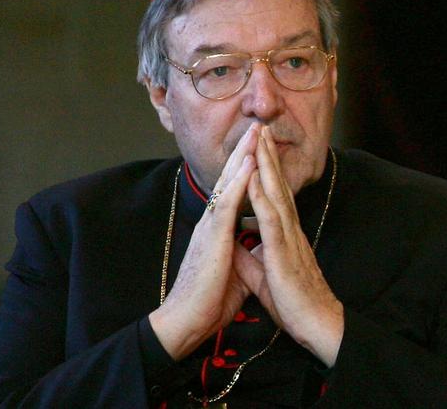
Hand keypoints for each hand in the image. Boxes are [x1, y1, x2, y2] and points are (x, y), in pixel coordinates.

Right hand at [149, 123, 260, 359]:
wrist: (187, 320)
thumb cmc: (209, 298)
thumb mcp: (234, 270)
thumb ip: (244, 253)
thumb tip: (255, 247)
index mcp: (218, 227)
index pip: (234, 189)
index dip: (246, 166)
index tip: (259, 146)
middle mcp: (213, 220)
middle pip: (231, 178)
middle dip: (245, 150)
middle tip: (257, 126)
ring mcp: (211, 225)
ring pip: (228, 182)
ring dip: (243, 155)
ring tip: (255, 132)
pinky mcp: (213, 236)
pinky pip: (228, 202)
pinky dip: (240, 180)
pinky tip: (250, 162)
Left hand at [234, 126, 343, 366]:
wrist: (318, 327)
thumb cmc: (294, 303)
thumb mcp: (264, 276)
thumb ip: (249, 258)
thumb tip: (236, 245)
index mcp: (283, 234)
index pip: (273, 194)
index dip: (264, 169)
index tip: (256, 145)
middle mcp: (288, 230)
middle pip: (276, 186)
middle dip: (267, 155)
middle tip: (259, 127)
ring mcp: (288, 240)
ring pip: (276, 195)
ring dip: (266, 166)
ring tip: (259, 140)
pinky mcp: (285, 254)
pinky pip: (271, 222)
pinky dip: (262, 199)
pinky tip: (254, 180)